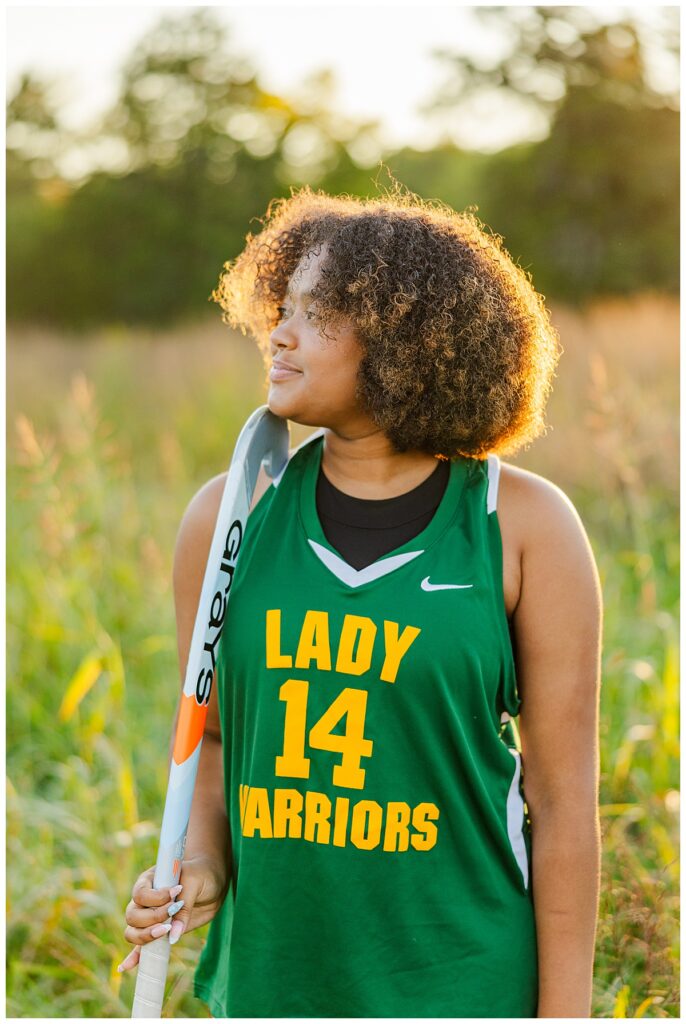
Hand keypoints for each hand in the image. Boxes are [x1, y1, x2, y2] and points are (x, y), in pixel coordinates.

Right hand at [118, 855, 228, 972]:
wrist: (213, 882)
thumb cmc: (201, 874)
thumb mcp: (195, 882)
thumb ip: (184, 907)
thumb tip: (173, 936)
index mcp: (150, 881)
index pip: (140, 894)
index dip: (155, 899)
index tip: (174, 896)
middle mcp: (145, 900)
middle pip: (132, 916)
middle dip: (151, 919)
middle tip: (172, 913)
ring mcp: (150, 917)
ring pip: (133, 932)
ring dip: (145, 936)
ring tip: (165, 932)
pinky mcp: (159, 931)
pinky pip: (141, 946)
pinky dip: (134, 957)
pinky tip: (126, 967)